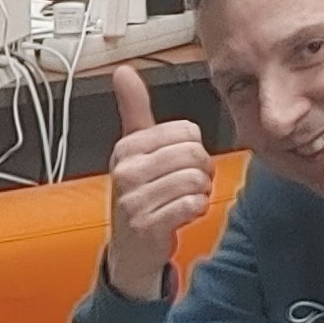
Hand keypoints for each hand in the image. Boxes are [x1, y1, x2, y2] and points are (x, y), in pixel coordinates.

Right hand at [100, 64, 216, 301]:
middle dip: (201, 171)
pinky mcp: (147, 225)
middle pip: (193, 154)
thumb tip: (123, 71)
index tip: (180, 164)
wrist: (131, 250)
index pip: (186, 131)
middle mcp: (125, 171)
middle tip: (187, 184)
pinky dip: (196, 210)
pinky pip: (192, 204)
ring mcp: (134, 199)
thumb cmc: (139, 196)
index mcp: (126, 147)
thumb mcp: (133, 151)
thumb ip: (133, 109)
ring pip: (194, 179)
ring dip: (199, 192)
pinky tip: (183, 215)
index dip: (194, 148)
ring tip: (183, 200)